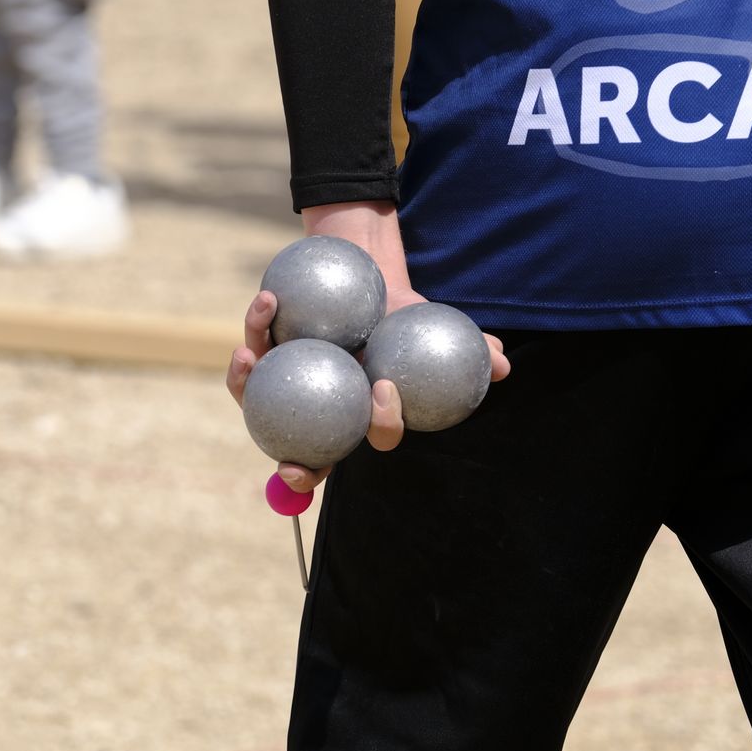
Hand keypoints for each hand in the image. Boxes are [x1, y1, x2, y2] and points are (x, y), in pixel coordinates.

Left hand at [225, 289, 508, 494]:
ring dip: (247, 381)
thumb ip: (471, 348)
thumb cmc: (403, 315)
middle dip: (293, 470)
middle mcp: (317, 411)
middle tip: (288, 463)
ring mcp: (284, 385)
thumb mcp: (436, 327)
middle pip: (299, 452)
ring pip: (257, 397)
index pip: (362, 445)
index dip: (374, 446)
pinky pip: (253, 346)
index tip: (374, 414)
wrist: (366, 280)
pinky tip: (267, 302)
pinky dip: (257, 325)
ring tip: (249, 356)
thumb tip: (504, 364)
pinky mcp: (262, 352)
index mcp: (359, 415)